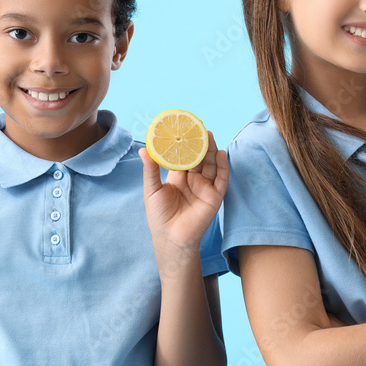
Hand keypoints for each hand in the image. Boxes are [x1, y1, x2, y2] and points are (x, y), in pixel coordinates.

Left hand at [139, 131, 227, 252]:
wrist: (170, 238)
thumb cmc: (159, 216)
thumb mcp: (152, 189)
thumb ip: (151, 170)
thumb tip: (143, 149)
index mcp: (179, 177)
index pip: (184, 156)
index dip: (185, 143)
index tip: (185, 128)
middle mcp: (194, 180)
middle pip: (200, 158)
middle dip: (200, 143)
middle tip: (199, 127)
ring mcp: (205, 188)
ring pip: (211, 165)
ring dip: (211, 150)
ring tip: (209, 135)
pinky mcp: (214, 197)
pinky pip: (221, 179)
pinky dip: (222, 166)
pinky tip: (220, 154)